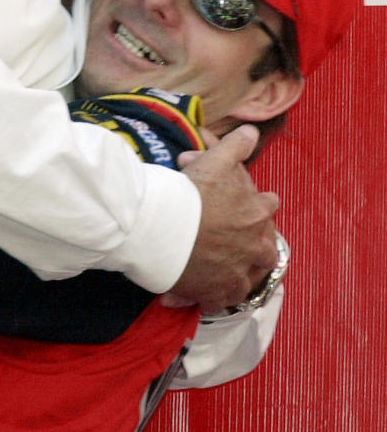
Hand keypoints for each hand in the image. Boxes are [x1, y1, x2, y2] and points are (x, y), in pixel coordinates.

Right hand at [166, 124, 279, 313]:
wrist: (163, 226)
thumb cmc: (191, 192)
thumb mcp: (216, 160)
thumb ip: (236, 145)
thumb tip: (251, 131)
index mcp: (258, 214)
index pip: (268, 207)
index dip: (258, 205)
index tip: (248, 205)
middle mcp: (256, 247)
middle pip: (266, 251)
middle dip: (254, 246)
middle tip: (233, 241)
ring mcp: (238, 273)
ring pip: (247, 279)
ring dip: (236, 275)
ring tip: (219, 272)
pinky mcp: (217, 294)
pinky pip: (221, 300)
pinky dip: (211, 297)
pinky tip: (198, 294)